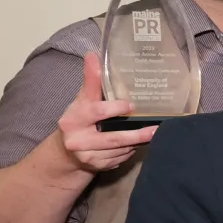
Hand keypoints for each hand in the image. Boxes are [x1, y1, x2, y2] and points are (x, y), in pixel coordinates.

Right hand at [56, 52, 155, 171]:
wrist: (66, 151)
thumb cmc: (79, 120)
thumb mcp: (82, 100)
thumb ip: (91, 81)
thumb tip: (93, 55)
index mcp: (72, 120)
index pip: (96, 112)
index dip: (115, 109)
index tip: (131, 105)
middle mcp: (77, 141)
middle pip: (113, 138)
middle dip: (137, 134)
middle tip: (156, 128)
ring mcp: (88, 157)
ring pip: (120, 150)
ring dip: (137, 142)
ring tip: (153, 133)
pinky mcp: (97, 167)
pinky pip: (121, 158)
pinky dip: (131, 150)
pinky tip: (138, 143)